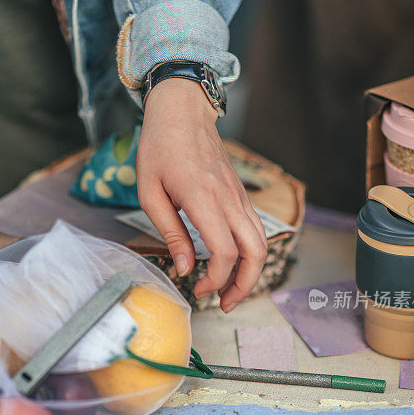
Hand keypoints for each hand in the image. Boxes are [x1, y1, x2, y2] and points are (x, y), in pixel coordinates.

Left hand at [137, 78, 266, 311]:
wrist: (182, 110)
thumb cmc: (160, 147)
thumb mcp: (150, 193)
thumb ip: (170, 233)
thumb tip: (185, 268)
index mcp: (204, 199)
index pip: (225, 252)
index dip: (215, 280)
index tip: (198, 289)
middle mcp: (229, 200)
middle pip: (256, 253)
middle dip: (244, 285)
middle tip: (224, 304)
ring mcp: (239, 197)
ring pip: (262, 242)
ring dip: (251, 272)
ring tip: (230, 291)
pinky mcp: (240, 195)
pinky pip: (255, 230)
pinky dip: (249, 254)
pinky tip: (230, 263)